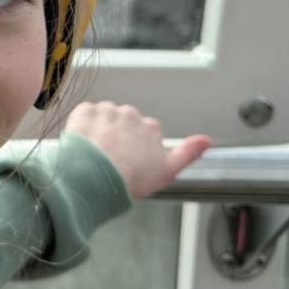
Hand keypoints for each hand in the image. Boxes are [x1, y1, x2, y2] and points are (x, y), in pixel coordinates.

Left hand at [63, 101, 210, 201]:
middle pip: (124, 121)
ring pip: (103, 117)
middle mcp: (130, 114)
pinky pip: (84, 114)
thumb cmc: (131, 177)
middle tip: (112, 157)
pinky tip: (84, 143)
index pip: (145, 130)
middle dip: (118, 135)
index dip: (137, 146)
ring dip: (99, 130)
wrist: (98, 176)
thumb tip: (206, 141)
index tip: (131, 158)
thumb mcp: (168, 171)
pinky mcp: (85, 111)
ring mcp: (106, 111)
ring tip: (96, 153)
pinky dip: (82, 126)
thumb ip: (188, 153)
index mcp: (150, 127)